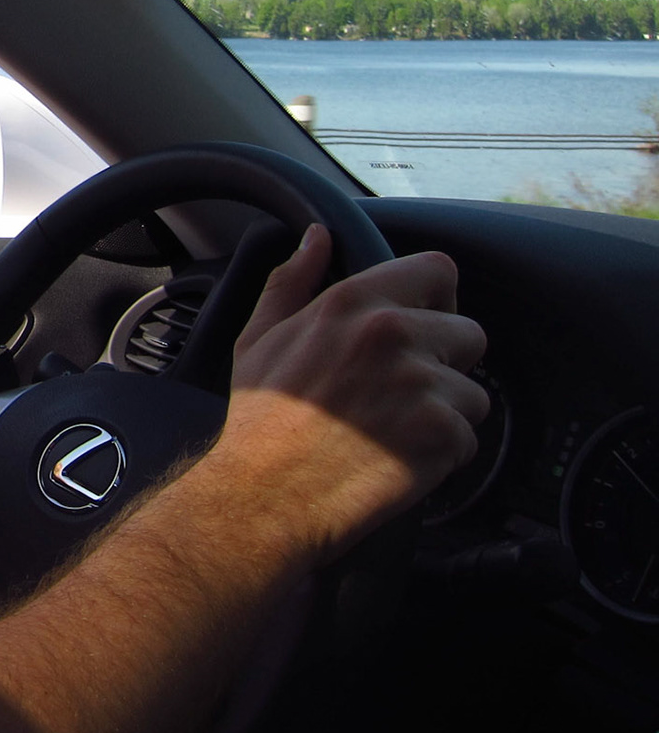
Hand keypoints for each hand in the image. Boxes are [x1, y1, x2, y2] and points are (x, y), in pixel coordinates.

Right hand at [213, 224, 488, 565]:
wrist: (267, 493)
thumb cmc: (262, 418)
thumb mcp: (260, 336)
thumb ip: (293, 280)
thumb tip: (317, 238)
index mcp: (352, 302)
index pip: (438, 269)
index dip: (435, 296)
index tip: (421, 321)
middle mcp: (394, 333)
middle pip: (468, 332)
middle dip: (444, 362)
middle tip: (399, 391)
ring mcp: (423, 384)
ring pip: (473, 391)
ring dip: (445, 412)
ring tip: (395, 429)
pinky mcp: (443, 434)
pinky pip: (468, 437)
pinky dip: (442, 453)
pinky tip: (398, 457)